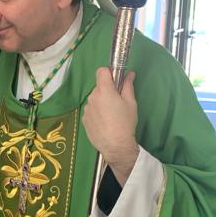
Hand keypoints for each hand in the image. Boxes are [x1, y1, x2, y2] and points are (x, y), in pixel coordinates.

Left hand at [82, 68, 139, 184]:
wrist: (115, 146)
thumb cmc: (125, 122)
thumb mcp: (131, 103)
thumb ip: (128, 86)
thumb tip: (130, 74)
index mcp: (104, 90)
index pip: (101, 71)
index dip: (109, 73)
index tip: (115, 81)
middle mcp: (92, 97)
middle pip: (99, 87)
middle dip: (107, 90)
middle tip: (118, 102)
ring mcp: (86, 108)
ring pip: (95, 99)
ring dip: (101, 102)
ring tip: (111, 115)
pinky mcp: (84, 119)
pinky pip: (91, 110)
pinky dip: (97, 112)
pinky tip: (105, 123)